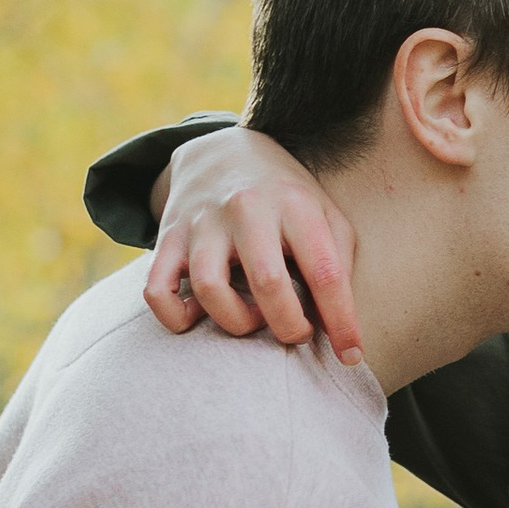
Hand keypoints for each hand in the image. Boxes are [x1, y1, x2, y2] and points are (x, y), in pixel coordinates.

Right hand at [143, 129, 361, 354]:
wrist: (221, 152)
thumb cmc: (285, 196)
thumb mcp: (324, 212)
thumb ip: (340, 260)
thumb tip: (342, 323)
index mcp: (295, 204)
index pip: (325, 272)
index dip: (341, 321)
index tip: (350, 356)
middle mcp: (247, 209)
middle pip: (268, 283)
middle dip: (288, 326)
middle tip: (296, 332)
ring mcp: (203, 222)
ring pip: (211, 290)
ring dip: (236, 322)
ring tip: (252, 319)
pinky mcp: (169, 236)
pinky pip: (158, 290)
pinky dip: (176, 317)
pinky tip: (199, 315)